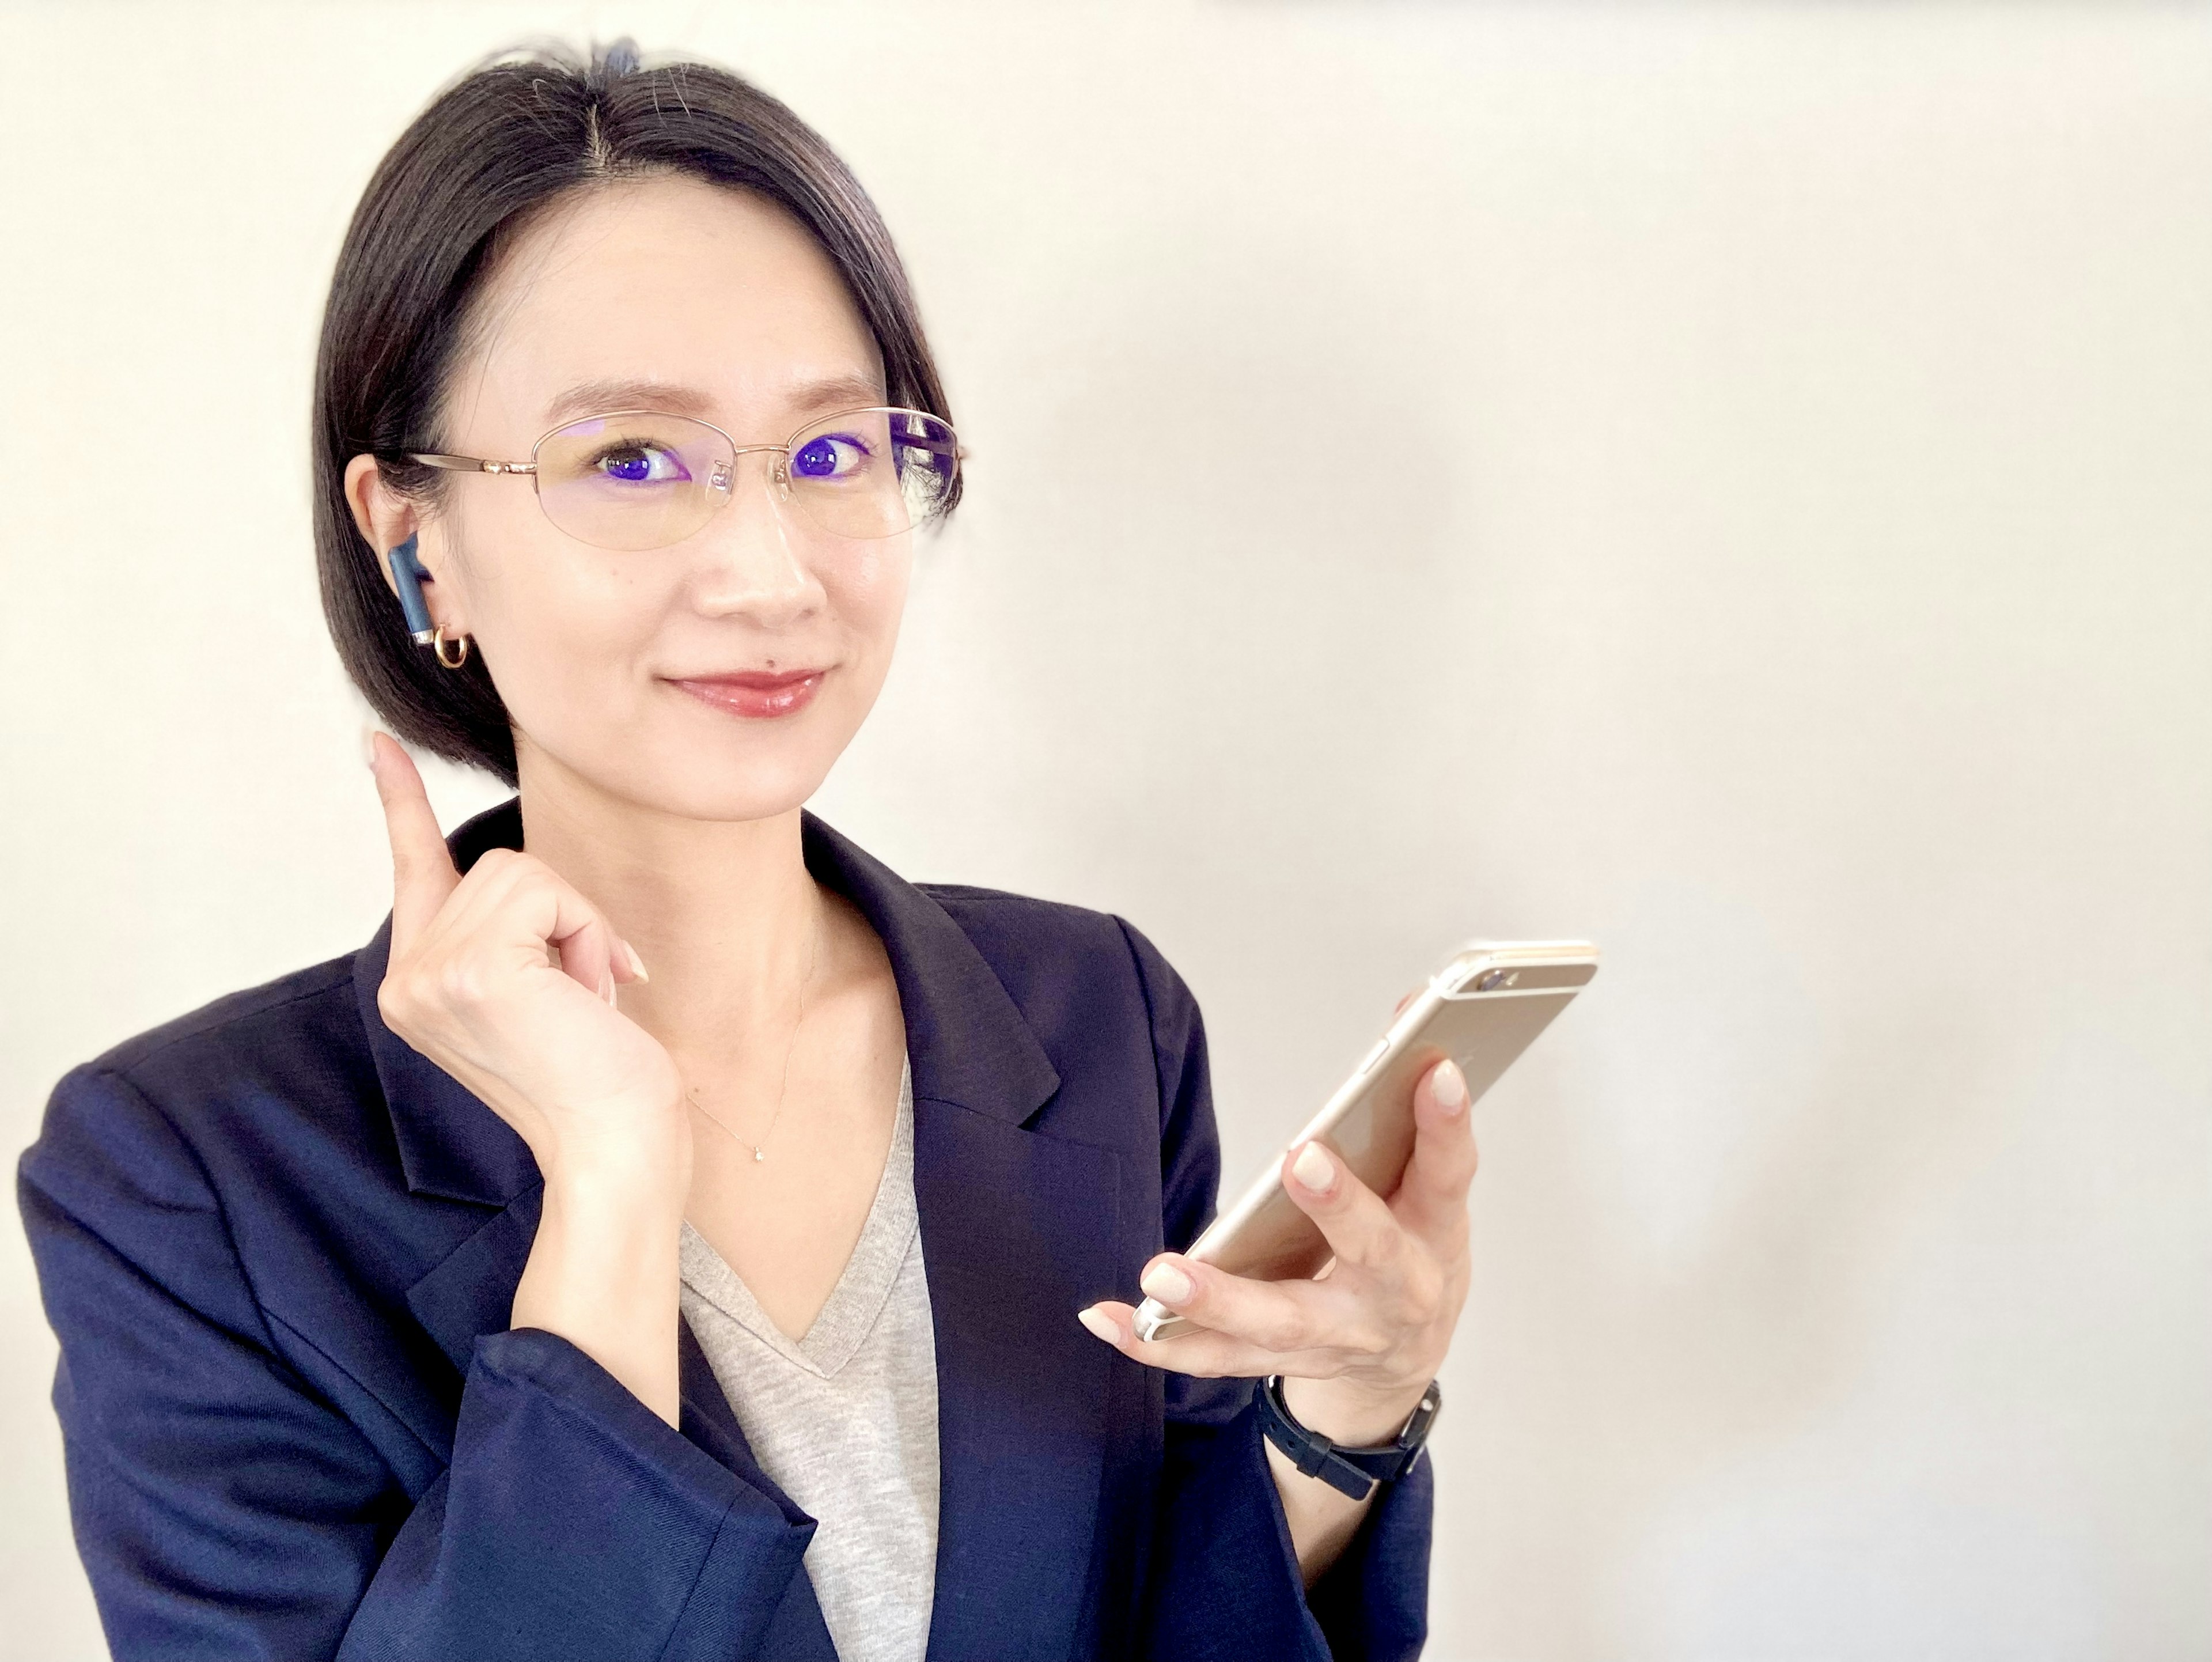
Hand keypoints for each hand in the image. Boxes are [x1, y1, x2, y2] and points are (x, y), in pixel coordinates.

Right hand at [367, 733, 685, 1199]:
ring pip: (526, 874)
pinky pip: (547, 893)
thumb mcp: (540, 993)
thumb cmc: (598, 1078)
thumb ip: (513, 938)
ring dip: (580, 930)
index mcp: (420, 983)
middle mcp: (409, 977)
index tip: (376, 743)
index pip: (411, 870)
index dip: (399, 800)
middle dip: (566, 918)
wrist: (614, 1144)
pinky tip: (587, 999)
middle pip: (500, 867)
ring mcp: (430, 973)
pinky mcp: (470, 967)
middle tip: (583, 998)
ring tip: (584, 1003)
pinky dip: (586, 934)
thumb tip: (530, 888)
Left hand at [1080, 1055, 1475, 1446]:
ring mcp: (1336, 1335)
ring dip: (1220, 1300)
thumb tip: (1412, 1001)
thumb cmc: (1412, 1249)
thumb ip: (1412, 1096)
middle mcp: (1393, 1290)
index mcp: (1433, 1232)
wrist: (1403, 1359)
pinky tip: (1105, 1317)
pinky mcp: (1280, 1361)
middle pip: (1371, 1252)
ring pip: (1281, 1323)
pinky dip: (1159, 1341)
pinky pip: (1215, 1357)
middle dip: (1339, 1208)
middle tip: (1301, 1160)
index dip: (1446, 1123)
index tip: (1434, 1069)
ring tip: (1161, 1274)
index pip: (1447, 1171)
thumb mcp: (1429, 1183)